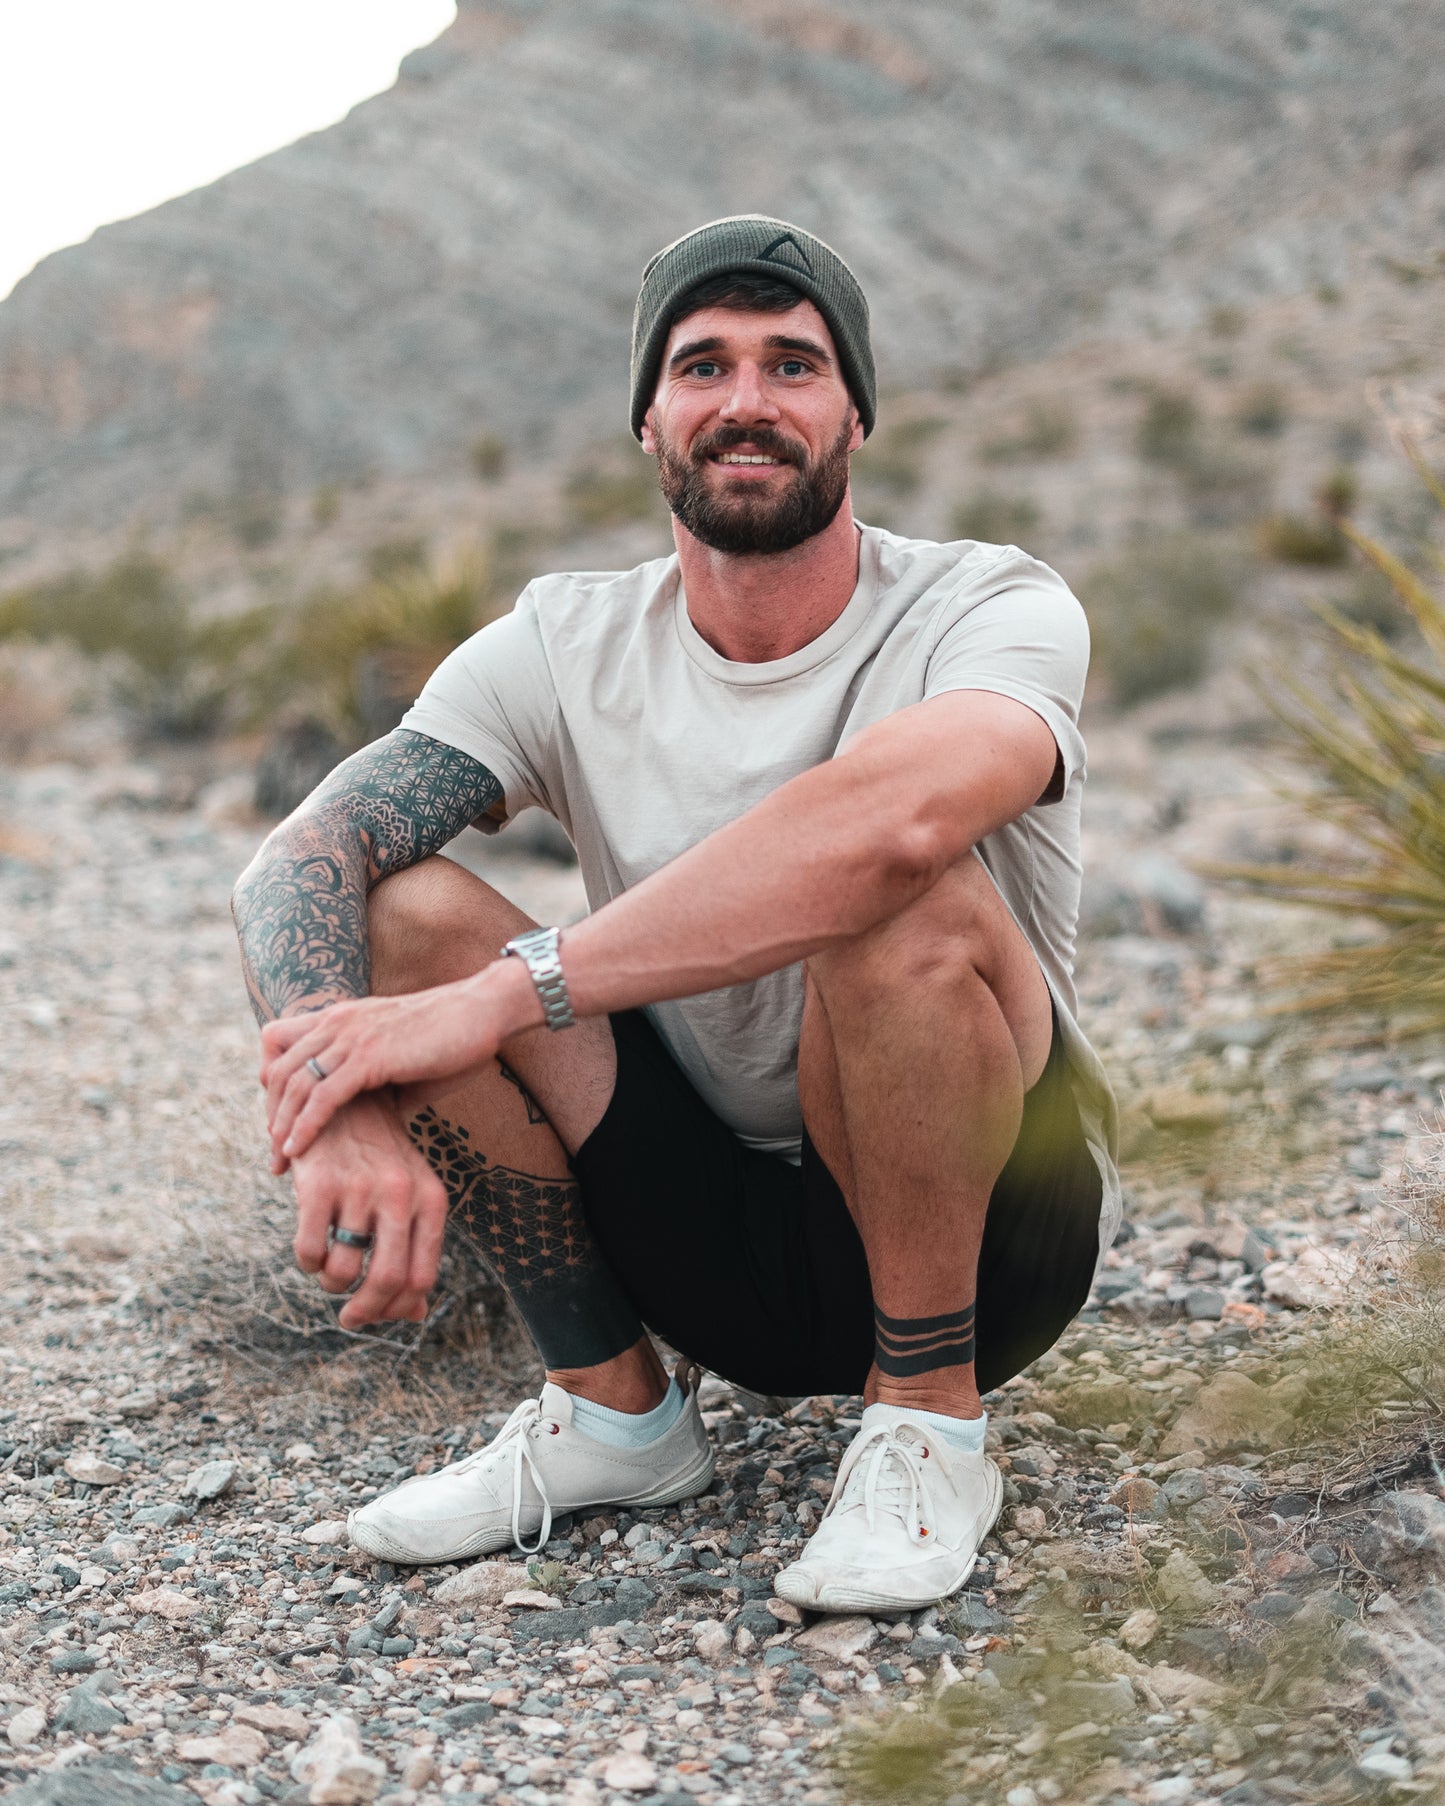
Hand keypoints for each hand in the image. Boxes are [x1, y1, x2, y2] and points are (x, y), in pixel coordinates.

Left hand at [261, 964, 537, 1168]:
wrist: (485, 1011)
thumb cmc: (454, 1037)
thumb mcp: (404, 1060)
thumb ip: (382, 1085)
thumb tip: (377, 1119)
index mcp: (343, 1018)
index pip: (280, 1044)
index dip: (274, 1083)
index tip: (281, 1120)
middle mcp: (338, 1022)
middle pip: (280, 1070)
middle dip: (272, 1114)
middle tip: (276, 1152)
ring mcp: (351, 1038)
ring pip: (295, 1084)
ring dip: (281, 1126)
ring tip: (281, 1159)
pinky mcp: (368, 1057)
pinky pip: (322, 1096)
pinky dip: (305, 1126)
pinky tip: (297, 1150)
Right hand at [291, 1093, 447, 1327]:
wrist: (346, 1102)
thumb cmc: (380, 1163)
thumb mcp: (411, 1199)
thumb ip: (415, 1252)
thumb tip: (416, 1315)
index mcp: (431, 1200)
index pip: (421, 1278)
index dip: (398, 1309)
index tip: (378, 1314)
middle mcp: (401, 1194)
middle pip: (385, 1281)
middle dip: (365, 1312)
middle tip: (350, 1318)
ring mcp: (361, 1187)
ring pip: (342, 1271)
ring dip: (331, 1284)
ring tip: (329, 1274)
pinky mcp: (320, 1183)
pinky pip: (309, 1251)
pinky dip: (308, 1264)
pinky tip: (311, 1254)